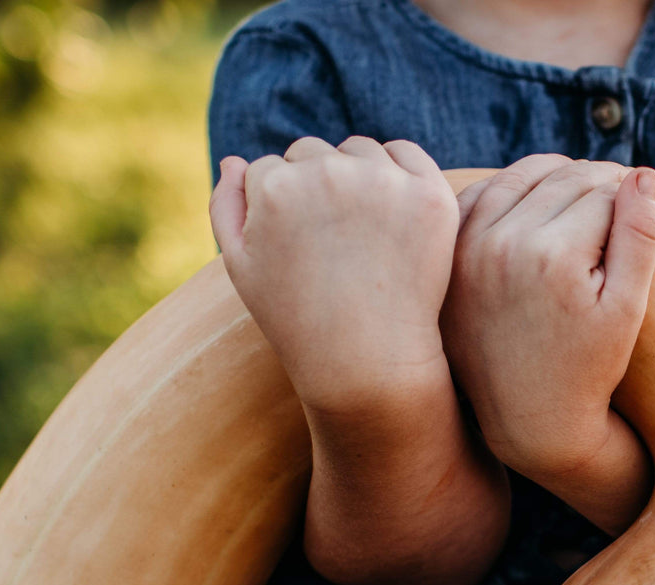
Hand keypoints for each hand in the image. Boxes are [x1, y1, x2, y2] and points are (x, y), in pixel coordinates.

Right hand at [210, 137, 459, 410]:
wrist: (368, 364)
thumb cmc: (298, 322)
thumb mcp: (242, 270)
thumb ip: (226, 208)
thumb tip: (234, 160)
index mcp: (275, 186)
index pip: (267, 170)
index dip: (278, 211)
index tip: (296, 247)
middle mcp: (329, 173)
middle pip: (311, 153)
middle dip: (314, 188)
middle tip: (330, 245)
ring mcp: (384, 181)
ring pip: (358, 151)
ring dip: (356, 176)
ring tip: (359, 236)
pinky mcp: (428, 194)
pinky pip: (407, 155)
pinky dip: (399, 174)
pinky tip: (392, 216)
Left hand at [440, 154, 654, 481]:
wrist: (527, 418)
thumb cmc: (588, 368)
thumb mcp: (626, 309)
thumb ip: (639, 238)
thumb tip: (643, 173)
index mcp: (553, 257)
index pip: (607, 192)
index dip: (638, 195)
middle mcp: (503, 245)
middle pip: (566, 178)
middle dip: (604, 182)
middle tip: (628, 195)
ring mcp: (468, 249)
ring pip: (523, 176)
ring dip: (560, 175)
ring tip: (589, 195)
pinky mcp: (450, 258)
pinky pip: (482, 195)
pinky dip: (512, 188)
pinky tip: (540, 205)